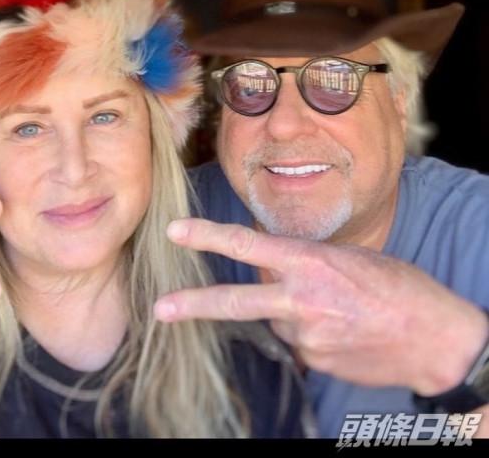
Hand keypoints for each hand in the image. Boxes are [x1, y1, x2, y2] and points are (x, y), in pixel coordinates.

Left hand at [154, 218, 488, 395]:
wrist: (434, 340)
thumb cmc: (398, 287)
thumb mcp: (349, 258)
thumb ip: (303, 261)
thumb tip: (270, 266)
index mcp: (309, 263)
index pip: (246, 245)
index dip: (207, 237)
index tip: (176, 232)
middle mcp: (300, 300)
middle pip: (236, 301)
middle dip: (194, 306)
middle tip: (161, 309)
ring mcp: (306, 336)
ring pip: (276, 319)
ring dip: (290, 311)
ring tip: (334, 308)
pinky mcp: (313, 362)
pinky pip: (298, 341)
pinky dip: (309, 331)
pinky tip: (339, 329)